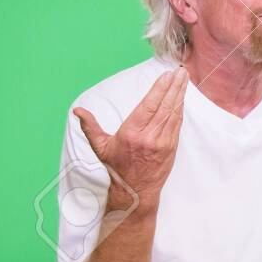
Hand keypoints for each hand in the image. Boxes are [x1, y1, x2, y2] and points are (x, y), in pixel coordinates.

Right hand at [74, 69, 187, 205]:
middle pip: (165, 106)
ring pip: (174, 113)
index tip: (166, 75)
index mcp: (132, 133)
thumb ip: (90, 126)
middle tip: (180, 72)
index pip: (150, 105)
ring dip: (180, 95)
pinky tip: (182, 98)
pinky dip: (180, 109)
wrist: (135, 190)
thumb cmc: (117, 166)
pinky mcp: (172, 147)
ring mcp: (163, 142)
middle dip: (174, 87)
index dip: (160, 89)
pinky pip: (177, 124)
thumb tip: (77, 110)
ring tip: (184, 79)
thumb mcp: (100, 146)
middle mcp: (149, 136)